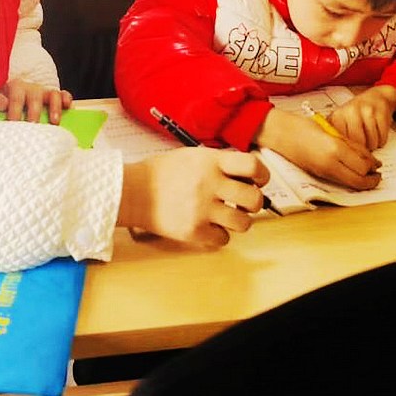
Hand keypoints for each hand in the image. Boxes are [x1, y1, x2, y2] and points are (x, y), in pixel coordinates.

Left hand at [0, 79, 72, 122]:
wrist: (8, 95)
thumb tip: (2, 104)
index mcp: (14, 88)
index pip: (15, 98)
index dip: (14, 110)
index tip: (12, 123)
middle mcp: (30, 88)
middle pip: (35, 97)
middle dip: (34, 112)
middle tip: (33, 126)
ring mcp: (43, 92)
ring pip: (52, 94)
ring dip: (54, 107)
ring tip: (54, 122)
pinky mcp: (53, 96)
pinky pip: (62, 94)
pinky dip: (66, 99)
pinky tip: (68, 106)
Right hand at [117, 148, 269, 247]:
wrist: (132, 191)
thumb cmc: (162, 172)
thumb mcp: (192, 156)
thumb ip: (219, 163)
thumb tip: (248, 176)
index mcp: (210, 162)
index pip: (253, 166)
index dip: (262, 176)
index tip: (258, 181)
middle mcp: (209, 184)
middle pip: (253, 199)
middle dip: (253, 203)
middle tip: (243, 203)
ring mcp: (201, 209)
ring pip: (243, 223)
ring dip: (238, 221)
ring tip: (226, 216)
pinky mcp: (193, 231)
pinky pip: (223, 239)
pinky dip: (219, 235)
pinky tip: (209, 227)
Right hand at [255, 107, 381, 189]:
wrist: (280, 134)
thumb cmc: (302, 127)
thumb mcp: (332, 131)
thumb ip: (350, 144)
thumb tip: (368, 157)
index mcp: (334, 149)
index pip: (363, 166)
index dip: (373, 166)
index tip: (378, 163)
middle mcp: (330, 164)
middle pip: (358, 181)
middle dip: (371, 181)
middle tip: (377, 176)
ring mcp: (323, 172)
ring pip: (349, 184)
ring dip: (361, 182)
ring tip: (367, 175)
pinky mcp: (318, 175)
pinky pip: (339, 181)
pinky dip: (350, 180)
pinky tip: (352, 172)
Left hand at [328, 85, 395, 150]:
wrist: (376, 97)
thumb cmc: (356, 112)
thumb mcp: (341, 120)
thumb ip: (336, 135)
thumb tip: (333, 154)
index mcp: (338, 115)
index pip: (342, 142)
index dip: (348, 150)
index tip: (351, 151)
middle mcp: (351, 111)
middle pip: (358, 143)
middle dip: (362, 148)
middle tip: (362, 143)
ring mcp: (367, 111)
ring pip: (372, 142)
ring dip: (373, 145)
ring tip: (369, 137)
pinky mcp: (381, 113)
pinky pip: (382, 137)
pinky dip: (381, 140)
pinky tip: (377, 133)